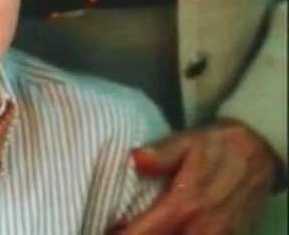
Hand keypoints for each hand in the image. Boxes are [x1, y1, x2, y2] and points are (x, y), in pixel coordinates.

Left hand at [118, 119, 278, 234]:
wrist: (259, 152)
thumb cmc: (216, 145)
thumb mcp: (187, 141)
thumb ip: (161, 154)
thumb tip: (134, 160)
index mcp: (184, 204)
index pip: (145, 232)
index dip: (123, 234)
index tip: (106, 229)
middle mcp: (201, 228)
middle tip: (118, 228)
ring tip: (137, 228)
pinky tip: (163, 229)